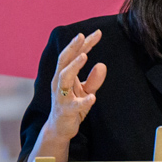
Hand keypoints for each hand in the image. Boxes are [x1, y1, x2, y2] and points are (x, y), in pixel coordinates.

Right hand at [33, 30, 105, 159]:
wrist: (60, 128)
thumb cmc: (72, 106)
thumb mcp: (85, 91)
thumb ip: (93, 79)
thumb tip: (102, 65)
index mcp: (64, 75)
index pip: (73, 55)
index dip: (84, 44)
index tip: (97, 33)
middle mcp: (59, 82)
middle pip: (63, 60)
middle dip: (72, 47)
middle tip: (82, 35)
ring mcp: (61, 96)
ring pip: (64, 77)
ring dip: (74, 66)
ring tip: (85, 56)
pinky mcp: (66, 111)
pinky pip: (74, 105)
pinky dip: (83, 101)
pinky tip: (93, 98)